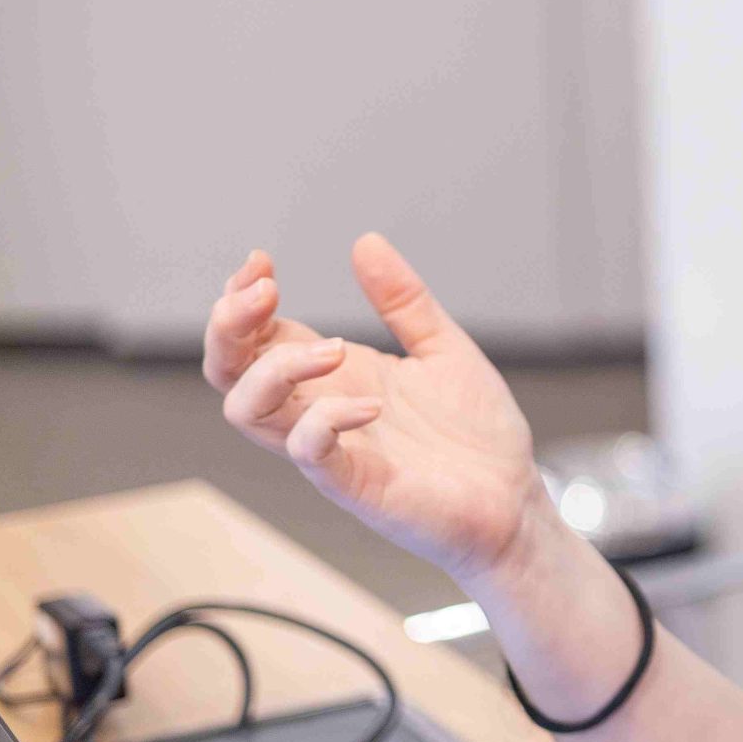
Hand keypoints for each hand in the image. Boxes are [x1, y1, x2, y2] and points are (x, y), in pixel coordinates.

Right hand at [202, 234, 556, 588]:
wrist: (513, 499)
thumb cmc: (475, 434)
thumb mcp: (443, 348)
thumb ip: (403, 301)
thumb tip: (366, 242)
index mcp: (333, 376)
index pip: (254, 336)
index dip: (241, 298)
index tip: (263, 263)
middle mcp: (318, 409)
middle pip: (228, 371)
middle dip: (228, 325)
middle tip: (265, 292)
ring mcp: (330, 449)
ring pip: (247, 411)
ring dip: (275, 368)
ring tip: (334, 349)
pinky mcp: (354, 484)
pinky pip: (308, 453)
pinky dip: (325, 422)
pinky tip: (371, 404)